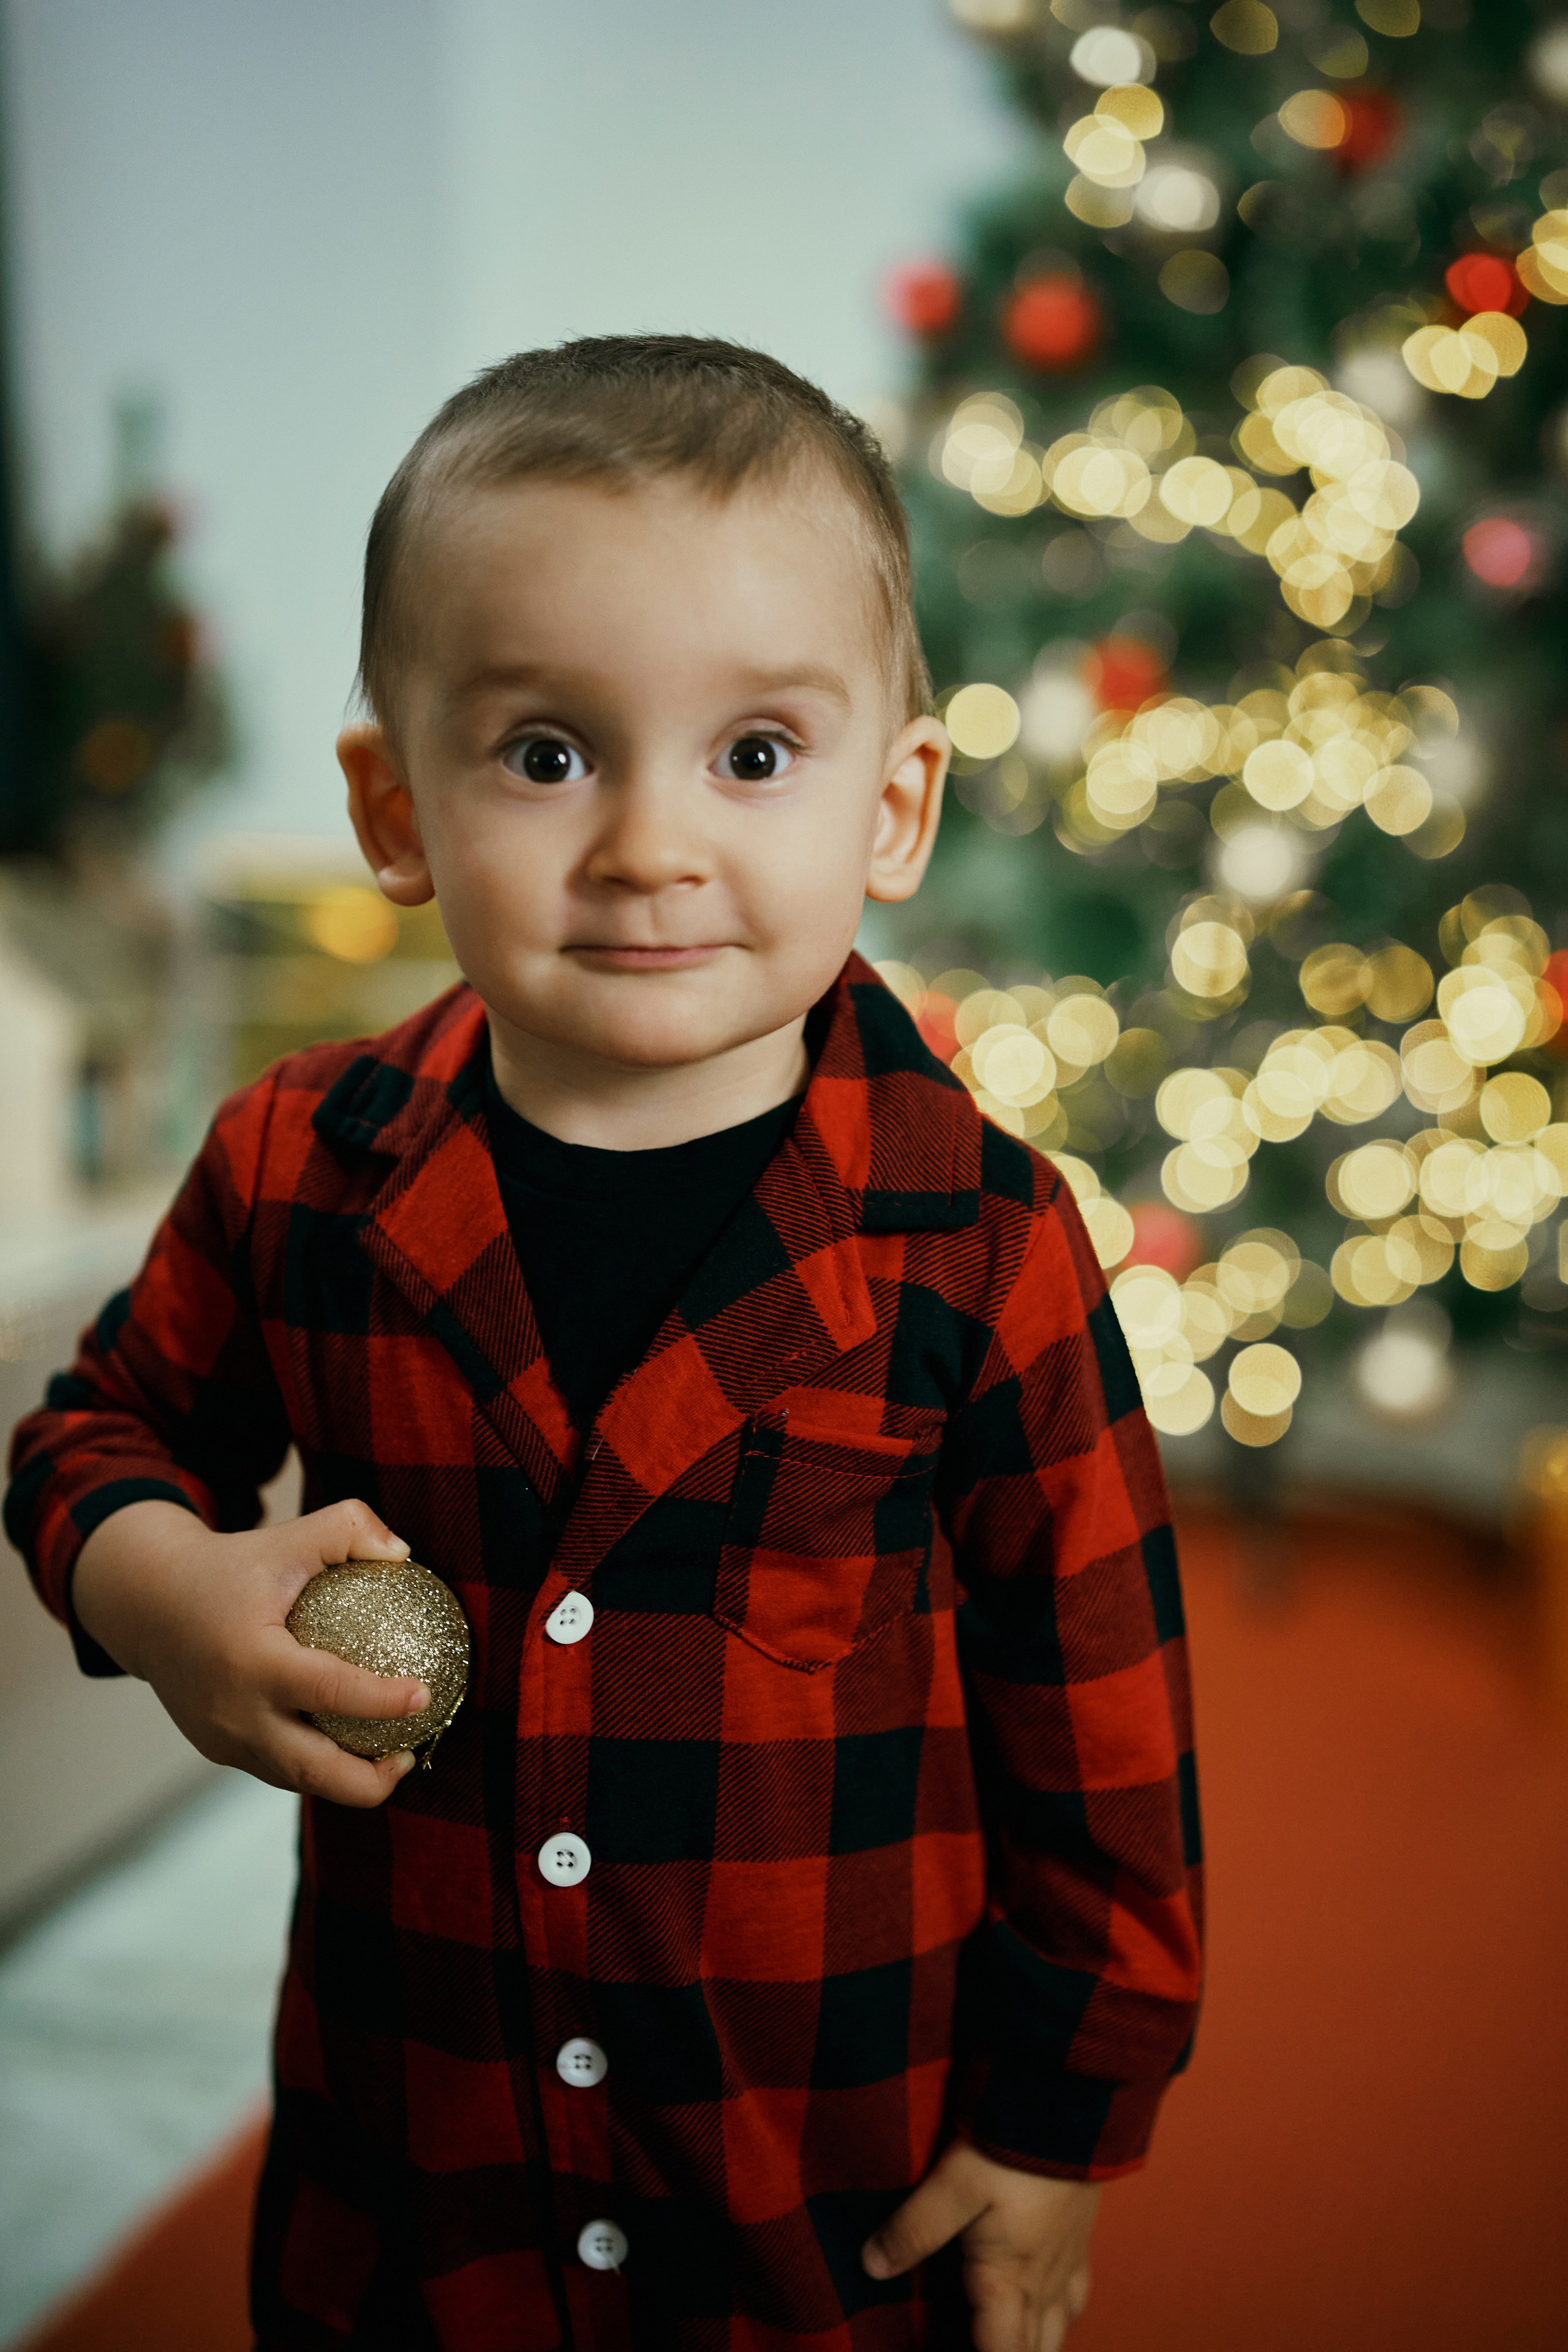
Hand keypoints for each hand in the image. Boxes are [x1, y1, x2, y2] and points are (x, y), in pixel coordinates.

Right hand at [72, 1496, 430, 1807]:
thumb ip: (349, 1529)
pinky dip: (314, 1765)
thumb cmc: (228, 1567)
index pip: (329, 1692)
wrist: (146, 1603)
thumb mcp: (288, 1537)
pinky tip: (348, 1744)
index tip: (424, 1696)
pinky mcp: (217, 1749)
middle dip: (370, 1782)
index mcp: (252, 1660)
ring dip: (346, 1779)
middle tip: (410, 1757)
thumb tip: (403, 1554)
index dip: (382, 1702)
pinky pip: (274, 1767)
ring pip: (295, 1779)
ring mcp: (222, 1738)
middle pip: (312, 1772)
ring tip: (391, 1757)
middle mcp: (235, 1712)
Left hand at [862, 2140, 1097, 2351]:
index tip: (948, 2351)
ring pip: (1059, 2328)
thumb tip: (872, 2268)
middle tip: (983, 2345)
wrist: (1069, 2104)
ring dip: (1036, 2344)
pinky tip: (1050, 2303)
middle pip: (1033, 2350)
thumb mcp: (953, 2185)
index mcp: (1008, 2280)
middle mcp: (1042, 2282)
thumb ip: (914, 2229)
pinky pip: (1076, 2295)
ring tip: (1014, 2342)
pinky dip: (1061, 2313)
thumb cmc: (1011, 2149)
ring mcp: (1066, 2261)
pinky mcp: (1080, 2235)